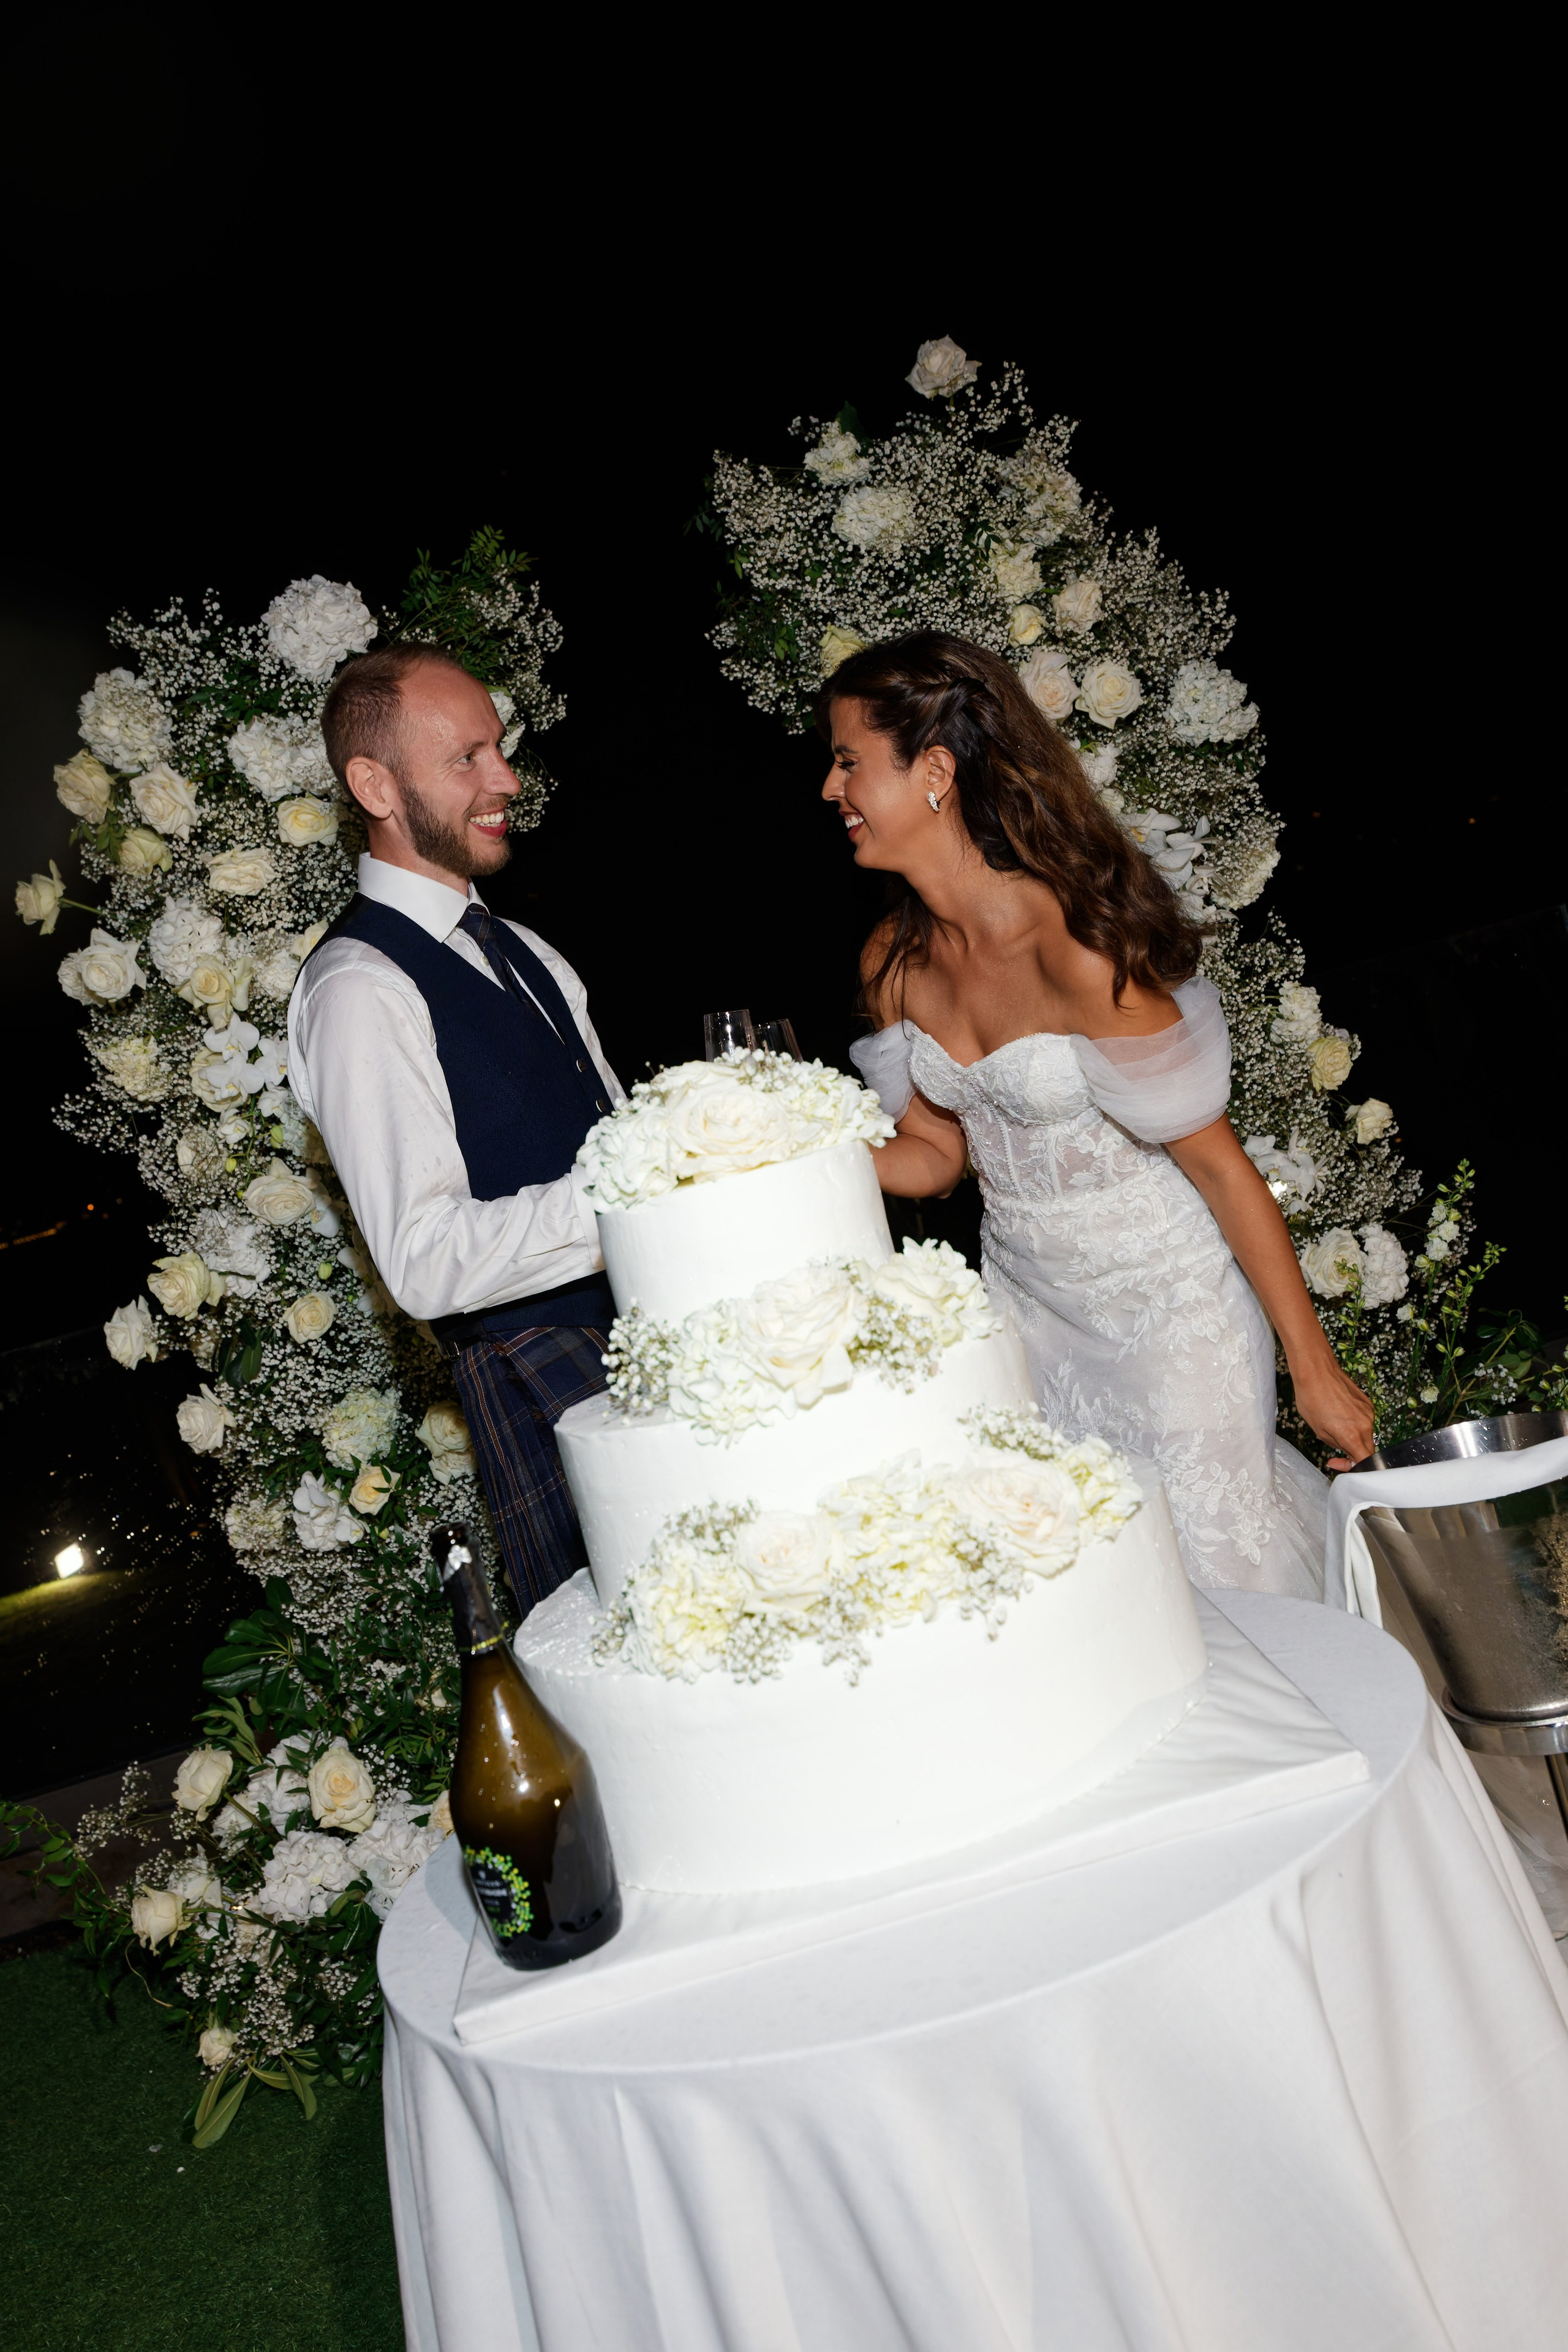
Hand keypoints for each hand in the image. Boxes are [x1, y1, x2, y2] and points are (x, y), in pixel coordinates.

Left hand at [1289, 1349, 1375, 1471]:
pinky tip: (1339, 1415)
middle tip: (1334, 1447)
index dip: (1351, 1467)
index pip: (1364, 1461)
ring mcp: (1368, 1412)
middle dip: (1352, 1452)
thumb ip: (1335, 1444)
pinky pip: (1365, 1420)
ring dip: (1353, 1437)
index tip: (1336, 1462)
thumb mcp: (1318, 1429)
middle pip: (1367, 1449)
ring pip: (1366, 1434)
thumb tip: (1344, 1450)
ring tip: (1333, 1426)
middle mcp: (1366, 1424)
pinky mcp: (1367, 1402)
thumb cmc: (1310, 1397)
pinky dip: (1355, 1424)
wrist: (1316, 1369)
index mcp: (1352, 1434)